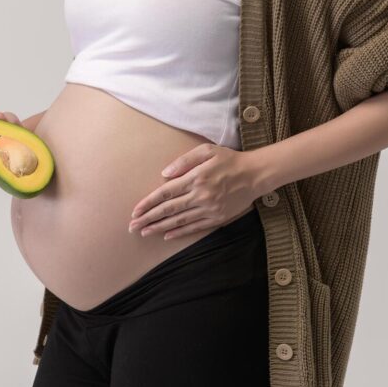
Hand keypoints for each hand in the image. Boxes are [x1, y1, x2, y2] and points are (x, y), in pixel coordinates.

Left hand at [128, 143, 260, 239]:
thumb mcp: (207, 151)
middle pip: (169, 209)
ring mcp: (209, 209)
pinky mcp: (217, 218)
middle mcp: (200, 195)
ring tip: (144, 233)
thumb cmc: (229, 160)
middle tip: (132, 227)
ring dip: (159, 228)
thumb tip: (165, 174)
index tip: (135, 210)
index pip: (165, 193)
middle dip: (148, 219)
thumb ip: (185, 160)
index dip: (149, 203)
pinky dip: (179, 232)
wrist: (255, 175)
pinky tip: (166, 235)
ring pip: (179, 221)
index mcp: (195, 178)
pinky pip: (194, 227)